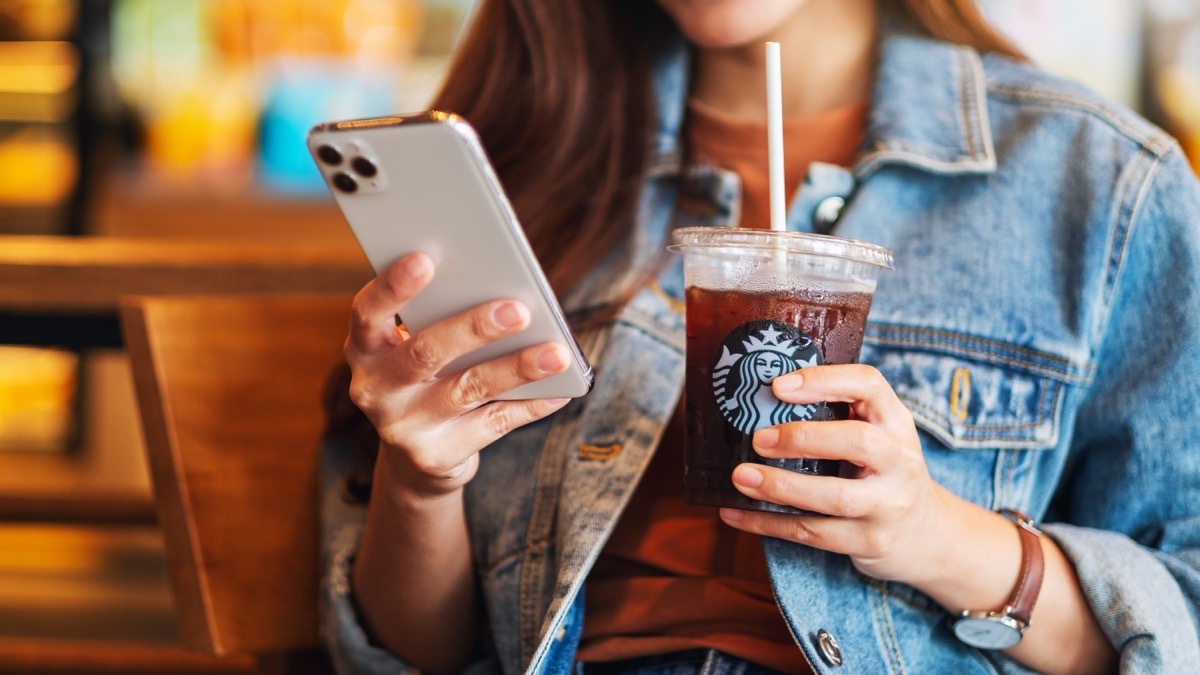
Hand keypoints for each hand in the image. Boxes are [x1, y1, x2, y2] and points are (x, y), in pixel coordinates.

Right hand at [345, 253, 571, 497]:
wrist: (415, 461)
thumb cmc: (426, 381)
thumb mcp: (416, 350)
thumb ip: (440, 320)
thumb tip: (505, 292)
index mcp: (365, 348)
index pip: (367, 312)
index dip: (392, 286)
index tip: (425, 258)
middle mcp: (375, 389)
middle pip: (425, 352)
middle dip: (473, 328)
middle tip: (518, 309)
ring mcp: (403, 427)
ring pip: (467, 389)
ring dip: (517, 368)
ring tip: (557, 353)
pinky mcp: (435, 457)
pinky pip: (492, 425)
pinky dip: (530, 405)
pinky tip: (559, 389)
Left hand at [718, 364, 957, 585]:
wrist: (930, 536)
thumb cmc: (885, 473)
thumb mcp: (880, 436)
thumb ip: (839, 416)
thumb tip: (760, 398)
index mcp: (896, 423)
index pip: (869, 386)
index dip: (824, 381)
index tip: (779, 385)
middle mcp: (898, 461)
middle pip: (859, 442)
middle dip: (804, 438)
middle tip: (758, 438)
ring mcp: (887, 505)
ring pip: (836, 496)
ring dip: (781, 487)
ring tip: (740, 477)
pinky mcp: (869, 542)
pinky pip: (813, 533)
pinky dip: (768, 523)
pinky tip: (734, 513)